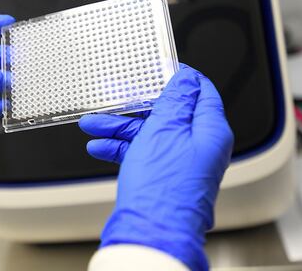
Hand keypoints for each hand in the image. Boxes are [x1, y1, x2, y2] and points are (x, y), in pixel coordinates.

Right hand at [79, 65, 233, 270]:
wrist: (150, 232)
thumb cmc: (163, 187)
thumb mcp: (166, 130)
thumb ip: (176, 100)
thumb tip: (187, 78)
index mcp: (209, 131)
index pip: (202, 93)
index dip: (181, 79)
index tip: (161, 68)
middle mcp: (198, 147)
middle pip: (167, 114)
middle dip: (135, 106)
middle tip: (115, 96)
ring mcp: (179, 163)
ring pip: (149, 134)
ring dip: (119, 127)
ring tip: (91, 125)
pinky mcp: (161, 176)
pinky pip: (141, 153)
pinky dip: (120, 148)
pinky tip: (99, 146)